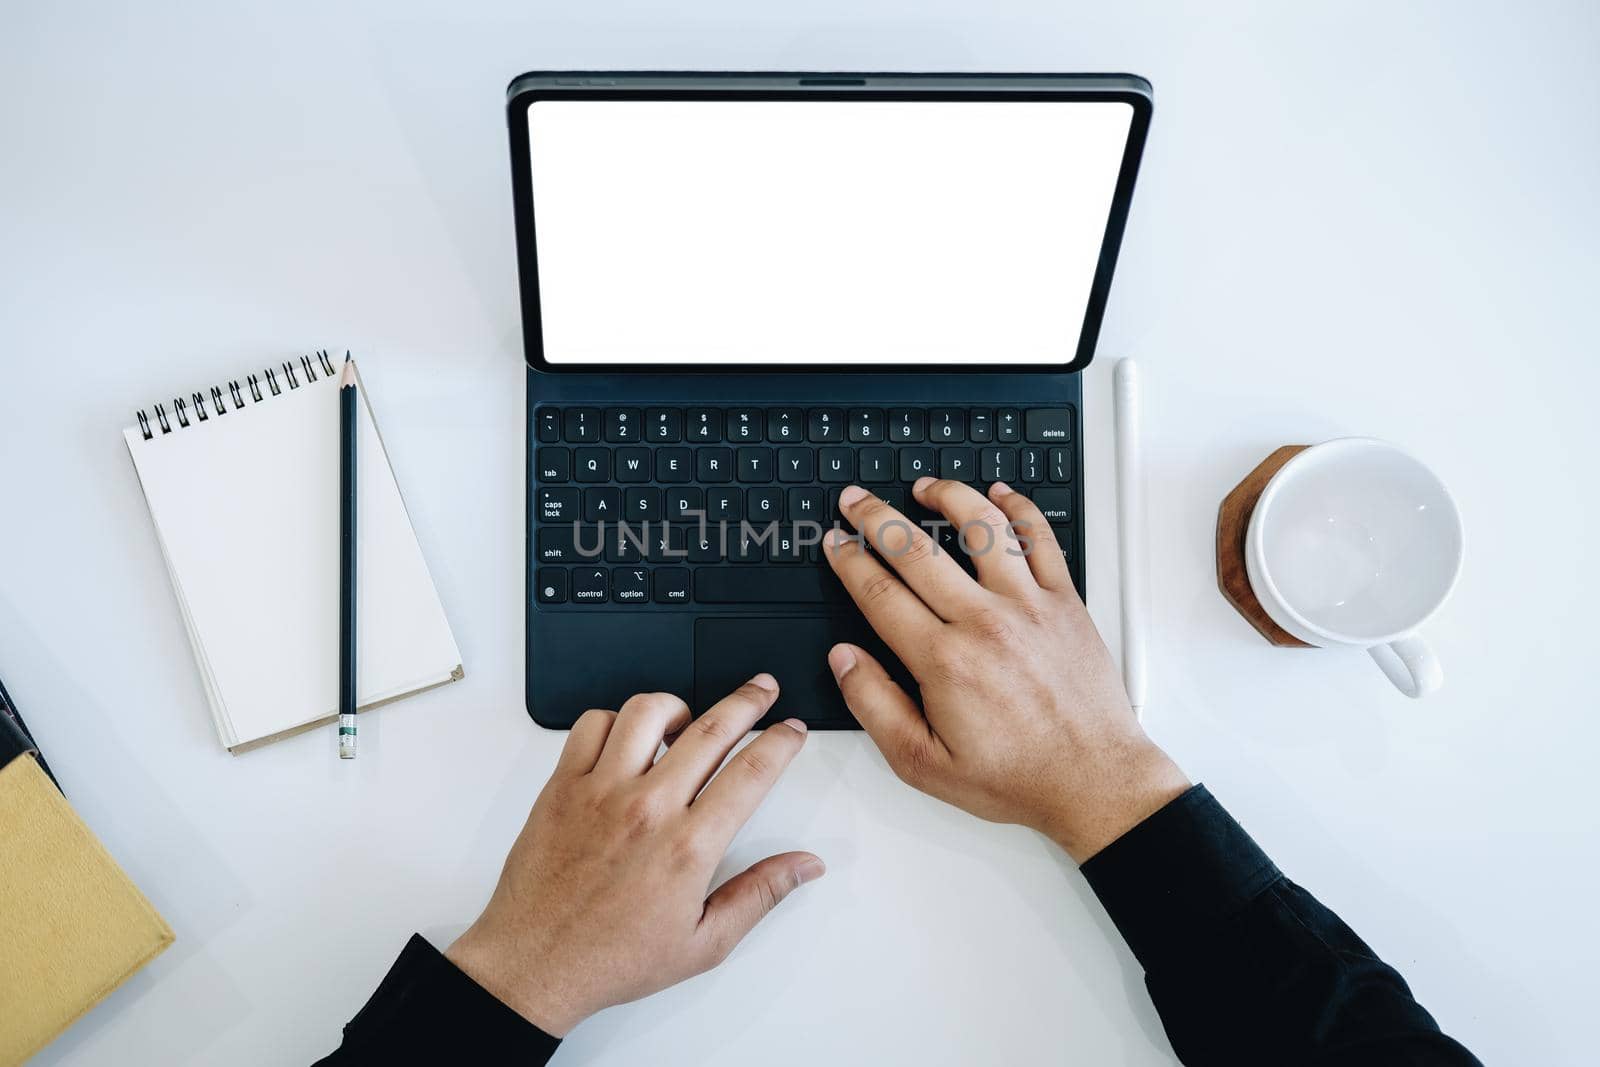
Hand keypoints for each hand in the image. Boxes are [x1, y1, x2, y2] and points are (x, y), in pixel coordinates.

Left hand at [445, 677, 821, 1035]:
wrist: (534, 965)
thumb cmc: (611, 958)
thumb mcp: (704, 943)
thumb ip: (760, 894)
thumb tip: (804, 866)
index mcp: (688, 847)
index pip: (752, 772)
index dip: (781, 742)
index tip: (792, 731)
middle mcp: (646, 809)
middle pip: (712, 728)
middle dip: (748, 701)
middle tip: (763, 690)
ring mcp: (601, 791)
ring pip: (648, 711)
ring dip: (679, 705)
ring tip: (689, 717)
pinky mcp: (562, 786)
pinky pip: (592, 725)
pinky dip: (616, 720)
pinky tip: (628, 737)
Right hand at [822, 477, 1189, 861]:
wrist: (1093, 781)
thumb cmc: (1016, 777)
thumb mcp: (923, 762)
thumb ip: (875, 705)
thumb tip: (844, 659)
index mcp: (943, 660)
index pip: (879, 592)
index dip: (848, 561)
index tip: (834, 544)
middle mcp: (984, 622)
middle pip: (916, 550)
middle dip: (876, 517)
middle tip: (855, 499)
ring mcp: (1029, 605)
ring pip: (982, 527)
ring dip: (947, 496)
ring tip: (923, 486)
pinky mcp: (1066, 602)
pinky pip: (1041, 538)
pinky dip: (1019, 508)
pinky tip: (1000, 493)